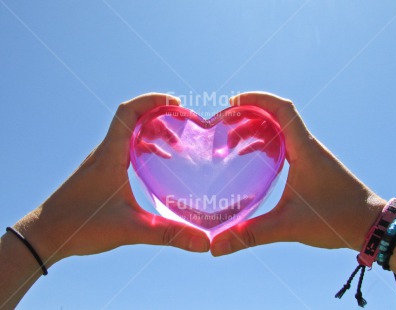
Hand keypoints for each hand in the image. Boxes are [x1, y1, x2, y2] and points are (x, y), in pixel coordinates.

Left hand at [14, 93, 209, 265]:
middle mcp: (104, 152)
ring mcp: (101, 161)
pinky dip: (142, 148)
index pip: (128, 111)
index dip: (153, 101)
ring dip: (151, 133)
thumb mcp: (130, 230)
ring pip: (128, 133)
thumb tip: (203, 243)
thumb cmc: (80, 227)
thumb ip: (167, 234)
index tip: (176, 104)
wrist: (45, 235)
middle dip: (159, 119)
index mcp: (110, 156)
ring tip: (173, 148)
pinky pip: (124, 148)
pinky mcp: (99, 172)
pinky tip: (154, 164)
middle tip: (181, 133)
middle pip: (132, 119)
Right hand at [211, 92, 385, 255]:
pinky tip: (253, 160)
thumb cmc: (336, 219)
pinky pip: (285, 145)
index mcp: (305, 150)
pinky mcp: (311, 165)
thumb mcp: (289, 226)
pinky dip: (266, 145)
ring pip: (280, 131)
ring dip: (256, 131)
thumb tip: (217, 245)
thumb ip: (252, 234)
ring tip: (232, 145)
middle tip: (225, 127)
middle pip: (276, 117)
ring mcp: (310, 155)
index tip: (233, 102)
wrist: (369, 225)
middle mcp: (308, 147)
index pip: (282, 109)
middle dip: (248, 117)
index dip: (257, 99)